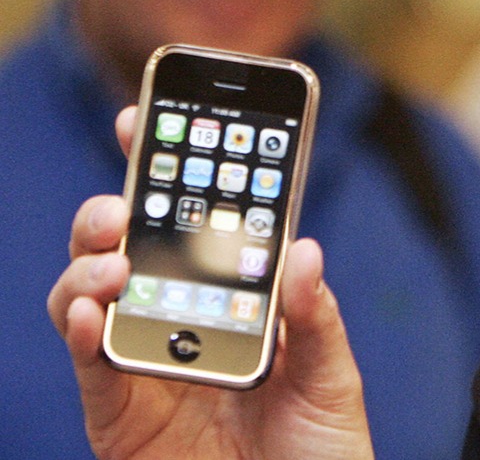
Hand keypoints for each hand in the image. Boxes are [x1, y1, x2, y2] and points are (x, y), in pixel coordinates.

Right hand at [47, 107, 374, 459]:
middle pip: (128, 249)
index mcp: (232, 298)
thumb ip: (316, 316)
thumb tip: (302, 247)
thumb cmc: (320, 447)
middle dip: (113, 210)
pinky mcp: (120, 417)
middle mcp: (180, 320)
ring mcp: (146, 365)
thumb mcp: (333, 375)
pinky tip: (90, 313)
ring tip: (112, 258)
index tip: (147, 117)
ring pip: (90, 298)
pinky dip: (82, 335)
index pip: (194, 223)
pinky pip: (91, 369)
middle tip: (123, 198)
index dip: (167, 170)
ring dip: (88, 269)